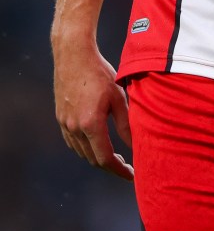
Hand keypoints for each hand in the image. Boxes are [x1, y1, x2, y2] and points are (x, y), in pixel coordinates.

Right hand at [53, 39, 133, 179]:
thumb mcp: (118, 97)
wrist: (73, 56)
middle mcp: (74, 128)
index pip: (105, 158)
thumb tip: (134, 144)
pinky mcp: (60, 118)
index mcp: (91, 124)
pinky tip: (97, 142)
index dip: (119, 170)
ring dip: (97, 157)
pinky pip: (73, 142)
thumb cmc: (99, 73)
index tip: (131, 175)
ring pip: (82, 152)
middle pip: (93, 159)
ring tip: (114, 155)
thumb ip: (126, 124)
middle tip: (126, 165)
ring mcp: (64, 124)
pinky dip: (86, 147)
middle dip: (110, 165)